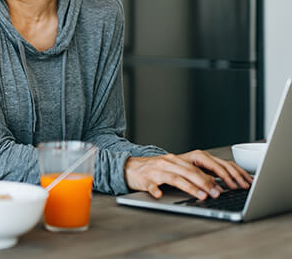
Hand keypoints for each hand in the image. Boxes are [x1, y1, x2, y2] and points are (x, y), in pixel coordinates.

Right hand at [125, 150, 252, 199]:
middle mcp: (168, 162)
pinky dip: (155, 189)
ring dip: (189, 187)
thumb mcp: (173, 169)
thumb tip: (215, 185)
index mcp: (177, 160)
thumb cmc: (153, 170)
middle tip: (217, 193)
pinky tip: (159, 194)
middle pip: (190, 171)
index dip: (215, 175)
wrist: (128, 167)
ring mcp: (156, 170)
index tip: (228, 185)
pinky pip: (151, 184)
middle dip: (206, 182)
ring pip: (175, 178)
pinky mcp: (144, 179)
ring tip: (201, 195)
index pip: (199, 166)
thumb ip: (191, 174)